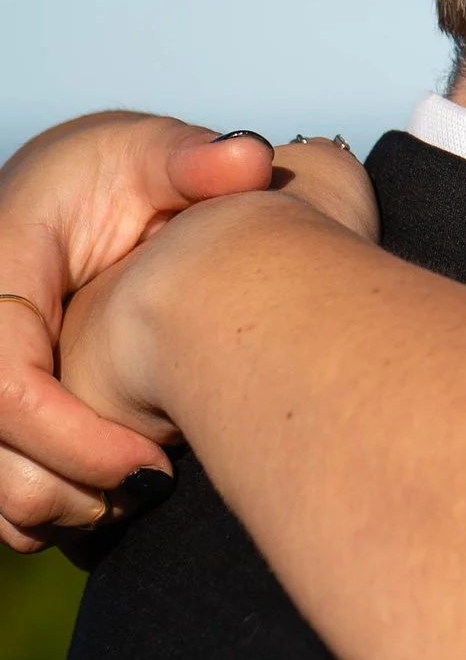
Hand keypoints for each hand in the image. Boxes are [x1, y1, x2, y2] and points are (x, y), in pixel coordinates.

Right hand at [0, 115, 374, 545]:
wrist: (73, 195)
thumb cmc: (118, 175)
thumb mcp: (152, 154)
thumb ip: (193, 160)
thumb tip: (247, 160)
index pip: (4, 380)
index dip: (70, 437)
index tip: (150, 463)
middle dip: (60, 486)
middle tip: (149, 490)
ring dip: (47, 505)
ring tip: (133, 496)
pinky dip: (37, 502)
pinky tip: (105, 496)